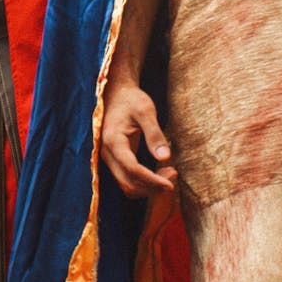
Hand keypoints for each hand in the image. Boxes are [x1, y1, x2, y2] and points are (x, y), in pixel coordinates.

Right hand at [101, 79, 176, 196]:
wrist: (117, 94)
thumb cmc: (132, 100)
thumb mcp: (146, 111)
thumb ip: (155, 134)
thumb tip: (165, 158)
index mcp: (113, 141)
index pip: (132, 169)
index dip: (152, 180)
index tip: (171, 184)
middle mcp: (107, 154)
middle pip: (128, 183)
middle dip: (152, 186)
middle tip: (174, 176)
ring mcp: (110, 159)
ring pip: (127, 185)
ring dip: (148, 186)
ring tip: (170, 174)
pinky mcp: (116, 160)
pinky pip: (128, 179)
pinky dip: (144, 182)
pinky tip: (160, 173)